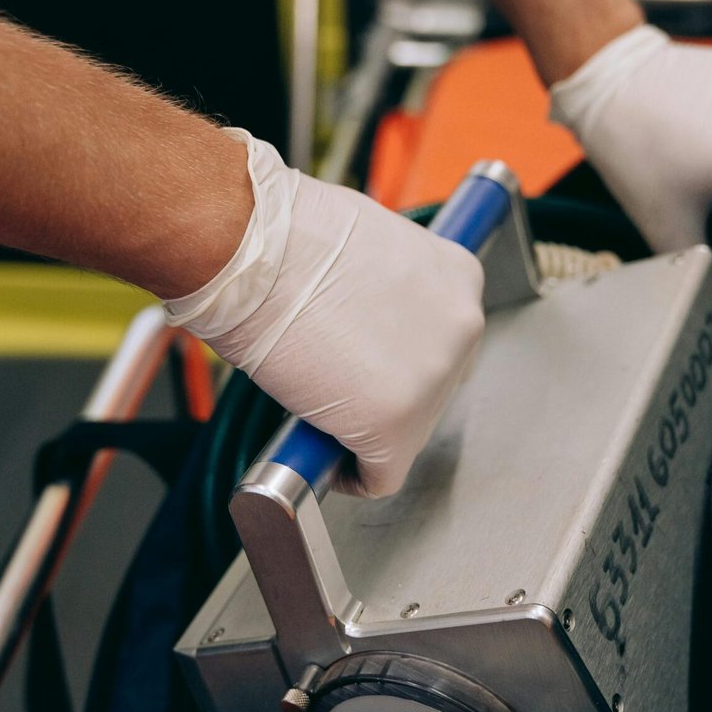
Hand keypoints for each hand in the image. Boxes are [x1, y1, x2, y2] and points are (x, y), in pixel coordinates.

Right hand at [165, 130, 484, 496]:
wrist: (249, 252)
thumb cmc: (288, 237)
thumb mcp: (369, 245)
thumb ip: (392, 288)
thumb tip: (372, 317)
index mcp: (459, 278)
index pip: (443, 340)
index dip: (400, 356)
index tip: (371, 363)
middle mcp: (462, 328)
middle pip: (432, 388)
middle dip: (387, 390)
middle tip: (338, 383)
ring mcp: (433, 379)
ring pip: (407, 432)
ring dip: (365, 427)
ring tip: (320, 405)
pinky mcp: (395, 425)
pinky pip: (381, 475)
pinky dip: (351, 474)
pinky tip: (321, 452)